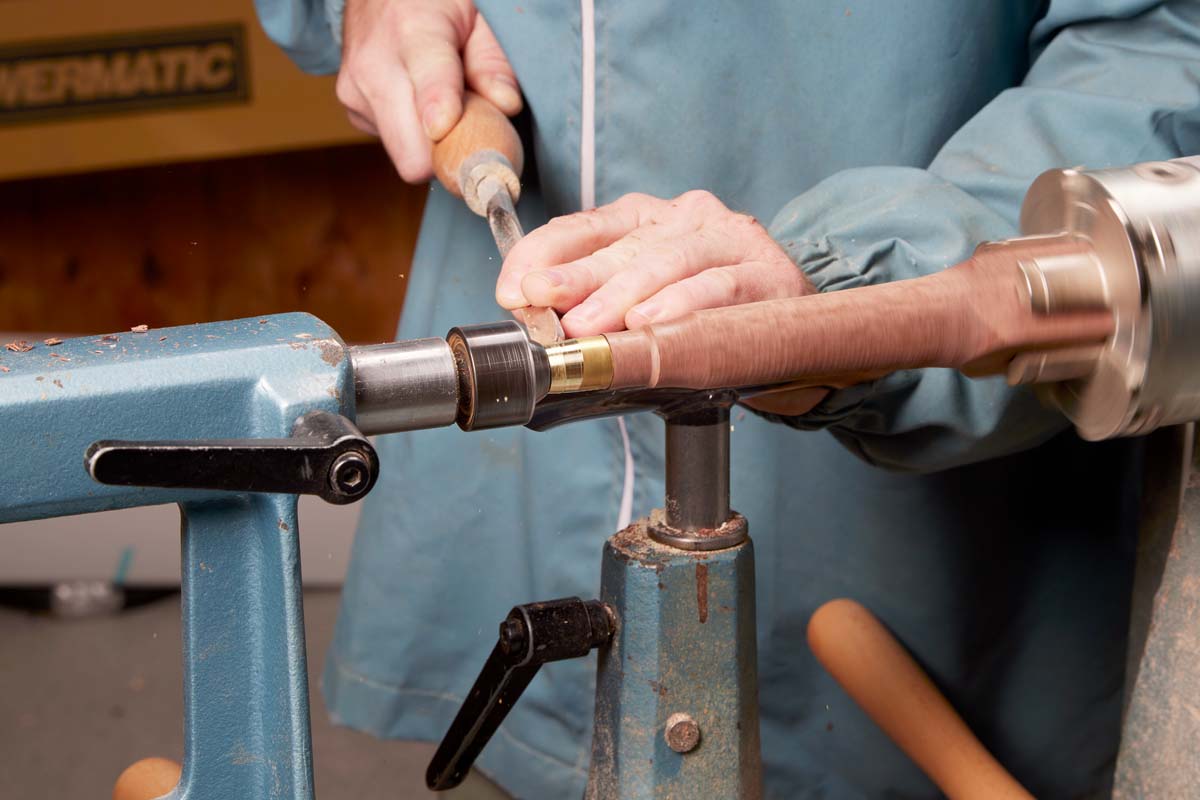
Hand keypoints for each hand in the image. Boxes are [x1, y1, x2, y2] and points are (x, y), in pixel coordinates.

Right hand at [337, 0, 520, 181]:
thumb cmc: (435, 3)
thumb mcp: (477, 16)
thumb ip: (493, 60)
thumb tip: (505, 105)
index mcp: (413, 32)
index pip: (430, 86)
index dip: (444, 118)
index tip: (450, 131)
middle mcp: (375, 66)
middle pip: (412, 154)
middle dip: (448, 154)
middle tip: (473, 132)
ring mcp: (357, 91)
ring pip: (405, 155)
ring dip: (432, 143)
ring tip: (443, 102)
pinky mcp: (353, 110)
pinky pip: (395, 145)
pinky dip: (415, 132)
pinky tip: (419, 100)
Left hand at [496, 191, 814, 338]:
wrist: (796, 339)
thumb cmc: (708, 322)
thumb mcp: (643, 307)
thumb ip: (595, 305)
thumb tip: (532, 318)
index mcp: (649, 218)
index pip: (584, 227)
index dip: (543, 255)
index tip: (514, 289)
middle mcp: (688, 218)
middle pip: (623, 246)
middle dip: (576, 277)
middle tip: (542, 304)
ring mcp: (732, 241)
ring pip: (668, 261)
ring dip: (623, 296)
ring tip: (588, 325)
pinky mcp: (769, 273)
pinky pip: (719, 287)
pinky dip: (682, 306)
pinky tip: (652, 323)